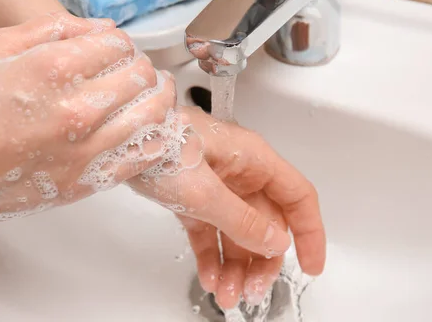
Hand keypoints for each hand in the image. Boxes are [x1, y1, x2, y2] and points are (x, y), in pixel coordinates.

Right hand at [0, 12, 176, 243]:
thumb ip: (52, 29)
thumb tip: (99, 26)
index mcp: (54, 69)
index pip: (117, 44)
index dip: (121, 42)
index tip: (117, 47)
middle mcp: (78, 109)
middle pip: (141, 76)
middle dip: (142, 66)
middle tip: (137, 68)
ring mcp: (86, 150)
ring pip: (153, 115)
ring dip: (160, 97)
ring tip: (157, 92)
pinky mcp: (87, 182)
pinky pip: (144, 158)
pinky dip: (158, 137)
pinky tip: (155, 127)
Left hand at [177, 107, 324, 308]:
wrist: (119, 137)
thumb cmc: (158, 143)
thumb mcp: (205, 191)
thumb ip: (242, 220)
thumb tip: (276, 242)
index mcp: (253, 159)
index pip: (297, 197)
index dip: (309, 233)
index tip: (311, 265)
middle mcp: (239, 171)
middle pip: (266, 222)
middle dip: (262, 261)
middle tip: (253, 291)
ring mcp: (215, 184)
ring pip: (237, 231)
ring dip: (235, 266)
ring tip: (226, 294)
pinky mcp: (192, 195)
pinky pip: (209, 231)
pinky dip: (211, 255)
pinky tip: (209, 277)